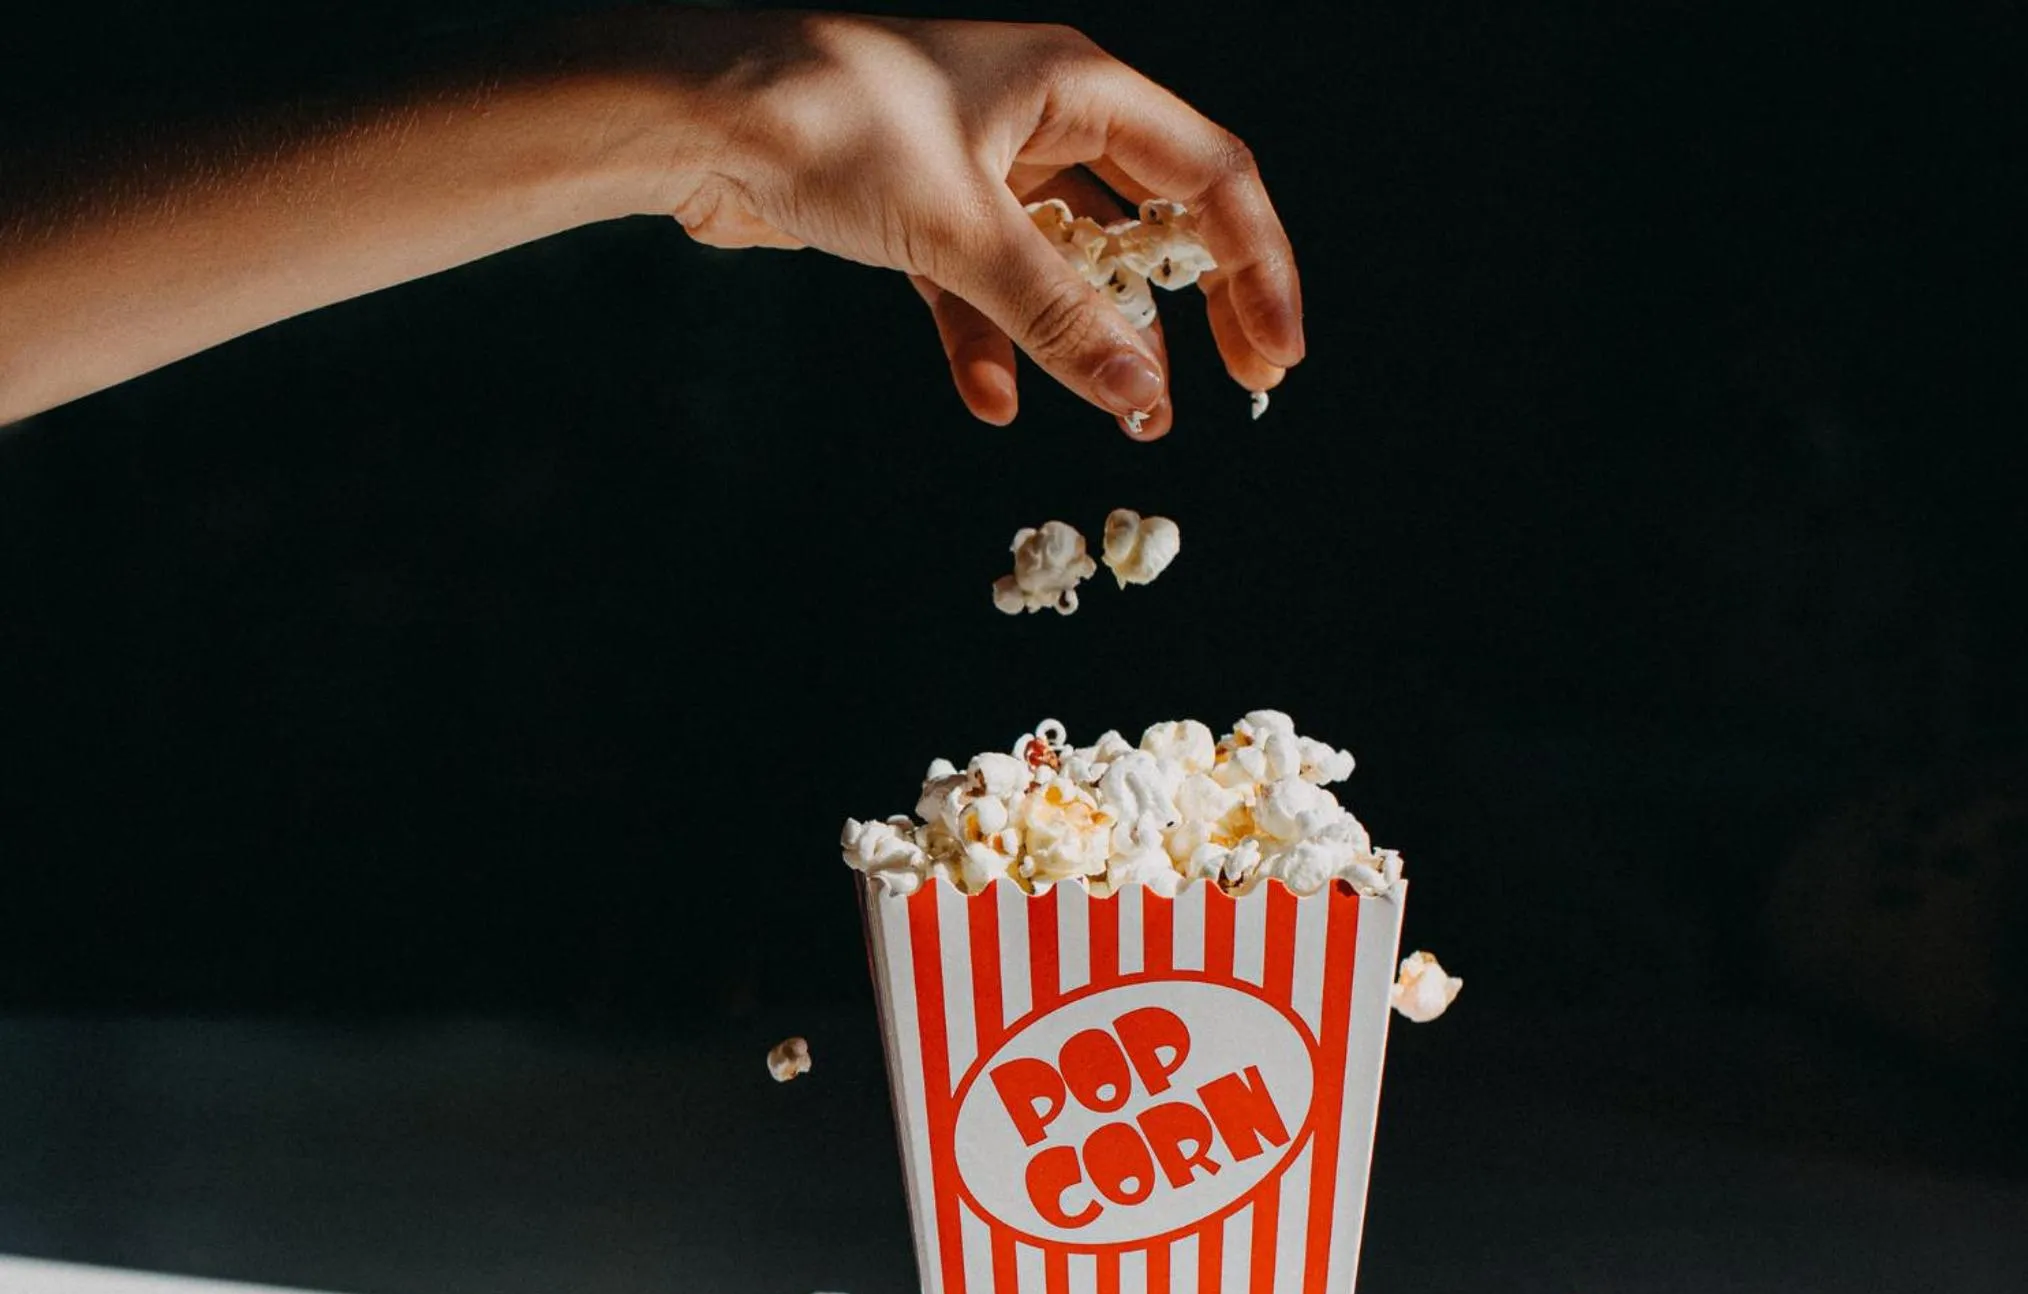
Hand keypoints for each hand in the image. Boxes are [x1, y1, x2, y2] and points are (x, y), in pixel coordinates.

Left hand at [663, 14, 1302, 438]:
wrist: (692, 116)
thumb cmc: (829, 125)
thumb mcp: (962, 227)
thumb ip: (1058, 314)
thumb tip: (1144, 395)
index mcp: (1073, 84)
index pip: (1208, 177)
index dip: (1256, 267)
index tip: (1274, 354)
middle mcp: (1038, 116)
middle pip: (1149, 221)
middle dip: (1182, 312)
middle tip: (1225, 389)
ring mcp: (980, 167)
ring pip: (1066, 265)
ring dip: (1090, 341)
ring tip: (1122, 415)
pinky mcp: (922, 213)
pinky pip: (983, 289)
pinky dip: (990, 344)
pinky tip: (990, 399)